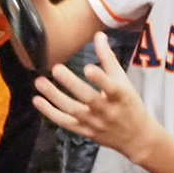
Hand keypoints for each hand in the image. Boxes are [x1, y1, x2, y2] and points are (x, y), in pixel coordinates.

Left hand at [32, 33, 154, 155]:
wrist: (135, 137)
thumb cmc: (129, 104)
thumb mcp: (123, 81)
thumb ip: (109, 59)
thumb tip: (98, 35)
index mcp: (120, 96)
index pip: (111, 87)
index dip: (100, 78)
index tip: (88, 67)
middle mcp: (106, 110)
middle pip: (88, 98)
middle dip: (72, 84)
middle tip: (57, 68)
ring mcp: (94, 123)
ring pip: (72, 110)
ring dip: (54, 97)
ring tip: (39, 82)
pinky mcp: (84, 131)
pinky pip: (65, 122)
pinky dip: (50, 113)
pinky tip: (37, 100)